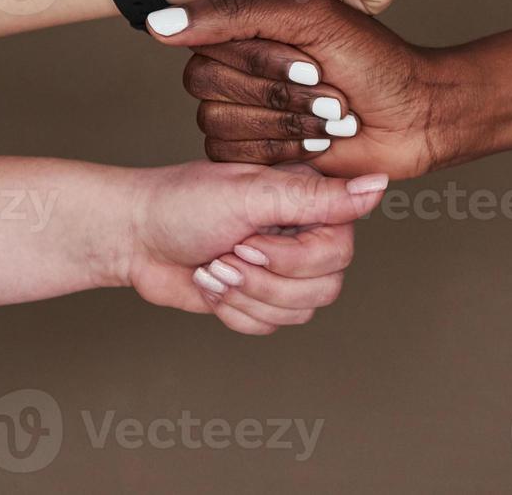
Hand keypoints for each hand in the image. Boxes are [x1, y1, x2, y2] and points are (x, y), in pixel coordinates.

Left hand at [110, 160, 389, 334]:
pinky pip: (270, 327)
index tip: (250, 240)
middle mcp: (303, 235)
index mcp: (308, 202)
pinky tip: (211, 283)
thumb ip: (317, 197)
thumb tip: (379, 184)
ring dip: (246, 295)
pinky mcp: (260, 299)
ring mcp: (283, 270)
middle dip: (265, 280)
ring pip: (299, 312)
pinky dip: (234, 312)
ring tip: (214, 266)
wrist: (133, 237)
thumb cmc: (183, 203)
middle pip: (325, 287)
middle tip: (227, 253)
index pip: (341, 249)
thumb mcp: (251, 195)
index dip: (293, 257)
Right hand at [146, 0, 471, 180]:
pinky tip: (317, 144)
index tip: (312, 59)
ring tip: (329, 117)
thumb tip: (157, 24)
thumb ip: (233, 14)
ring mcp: (242, 110)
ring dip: (285, 122)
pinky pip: (229, 157)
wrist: (413, 115)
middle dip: (277, 91)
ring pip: (217, 122)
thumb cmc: (374, 60)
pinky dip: (280, 151)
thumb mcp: (309, 19)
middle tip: (326, 89)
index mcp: (244, 26)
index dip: (260, 58)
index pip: (206, 42)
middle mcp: (234, 66)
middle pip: (206, 84)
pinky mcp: (252, 154)